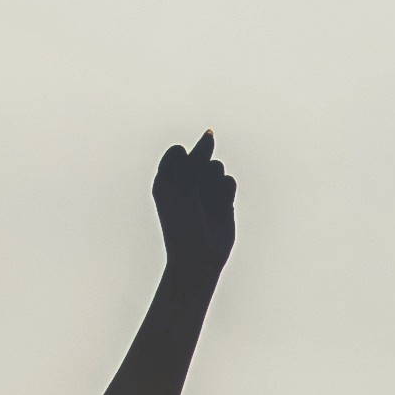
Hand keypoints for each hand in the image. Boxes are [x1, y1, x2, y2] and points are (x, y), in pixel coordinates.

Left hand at [153, 131, 233, 271]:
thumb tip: (210, 134)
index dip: (183, 164)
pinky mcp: (222, 198)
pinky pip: (229, 181)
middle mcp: (185, 181)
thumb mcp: (183, 189)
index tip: (182, 183)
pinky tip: (220, 209)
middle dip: (201, 172)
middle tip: (195, 194)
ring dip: (213, 183)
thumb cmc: (183, 226)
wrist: (199, 259)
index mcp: (166, 179)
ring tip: (207, 204)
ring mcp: (205, 189)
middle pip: (200, 156)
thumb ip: (195, 160)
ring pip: (216, 167)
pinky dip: (225, 193)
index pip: (177, 152)